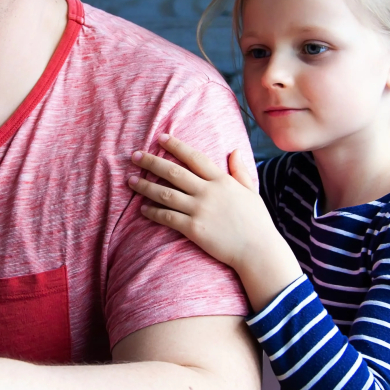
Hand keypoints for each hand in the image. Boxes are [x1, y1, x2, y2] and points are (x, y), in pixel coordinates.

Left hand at [126, 133, 302, 309]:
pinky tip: (142, 209)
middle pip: (174, 172)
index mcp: (222, 181)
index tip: (161, 138)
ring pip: (165, 193)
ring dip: (145, 186)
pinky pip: (167, 217)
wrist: (258, 251)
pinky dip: (153, 212)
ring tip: (131, 181)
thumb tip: (235, 150)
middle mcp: (208, 192)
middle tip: (135, 156)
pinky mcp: (193, 229)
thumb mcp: (252, 191)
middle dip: (151, 162)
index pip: (195, 157)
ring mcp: (200, 210)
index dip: (176, 146)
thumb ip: (240, 171)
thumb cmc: (257, 222)